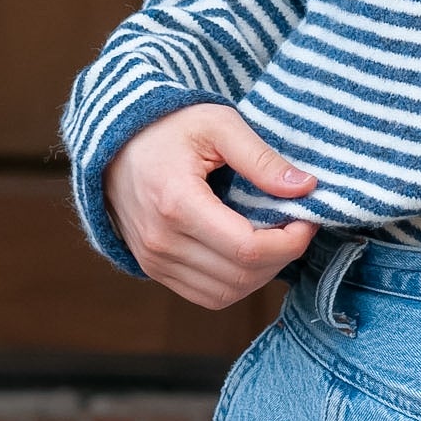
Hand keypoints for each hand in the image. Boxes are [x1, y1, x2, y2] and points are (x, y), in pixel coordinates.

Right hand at [103, 105, 318, 309]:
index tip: (305, 219)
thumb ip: (261, 158)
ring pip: (226, 293)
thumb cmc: (168, 128)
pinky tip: (250, 253)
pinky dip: (237, 283)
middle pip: (241, 276)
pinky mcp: (154, 269)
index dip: (289, 242)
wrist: (115, 144)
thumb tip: (305, 188)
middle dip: (282, 256)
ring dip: (262, 274)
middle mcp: (161, 241)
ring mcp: (154, 260)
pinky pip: (206, 296)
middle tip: (296, 226)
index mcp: (177, 203)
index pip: (247, 249)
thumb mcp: (218, 124)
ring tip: (275, 239)